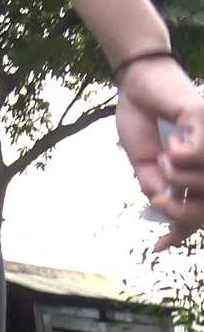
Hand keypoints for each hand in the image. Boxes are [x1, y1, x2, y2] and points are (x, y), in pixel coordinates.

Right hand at [115, 59, 203, 252]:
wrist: (134, 84)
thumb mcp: (142, 161)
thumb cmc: (141, 118)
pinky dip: (182, 156)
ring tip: (162, 160)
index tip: (158, 248)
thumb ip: (154, 185)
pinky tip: (173, 144)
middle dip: (182, 212)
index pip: (196, 208)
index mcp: (193, 169)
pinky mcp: (203, 120)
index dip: (180, 231)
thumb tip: (164, 207)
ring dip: (180, 179)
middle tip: (159, 198)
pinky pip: (200, 153)